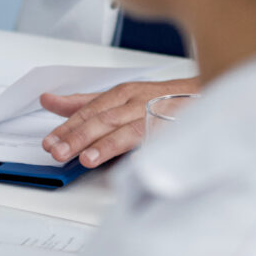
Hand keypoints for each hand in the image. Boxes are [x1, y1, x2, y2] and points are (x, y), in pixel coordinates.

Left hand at [40, 75, 199, 167]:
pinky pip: (153, 140)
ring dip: (103, 144)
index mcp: (121, 94)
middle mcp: (135, 102)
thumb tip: (49, 100)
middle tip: (57, 151)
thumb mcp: (119, 97)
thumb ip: (84, 102)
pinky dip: (139, 150)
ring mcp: (154, 115)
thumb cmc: (159, 99)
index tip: (49, 141)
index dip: (67, 127)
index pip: (88, 111)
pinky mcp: (172, 129)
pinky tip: (127, 162)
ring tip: (85, 159)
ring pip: (125, 129)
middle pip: (102, 119)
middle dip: (77, 136)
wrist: (206, 96)